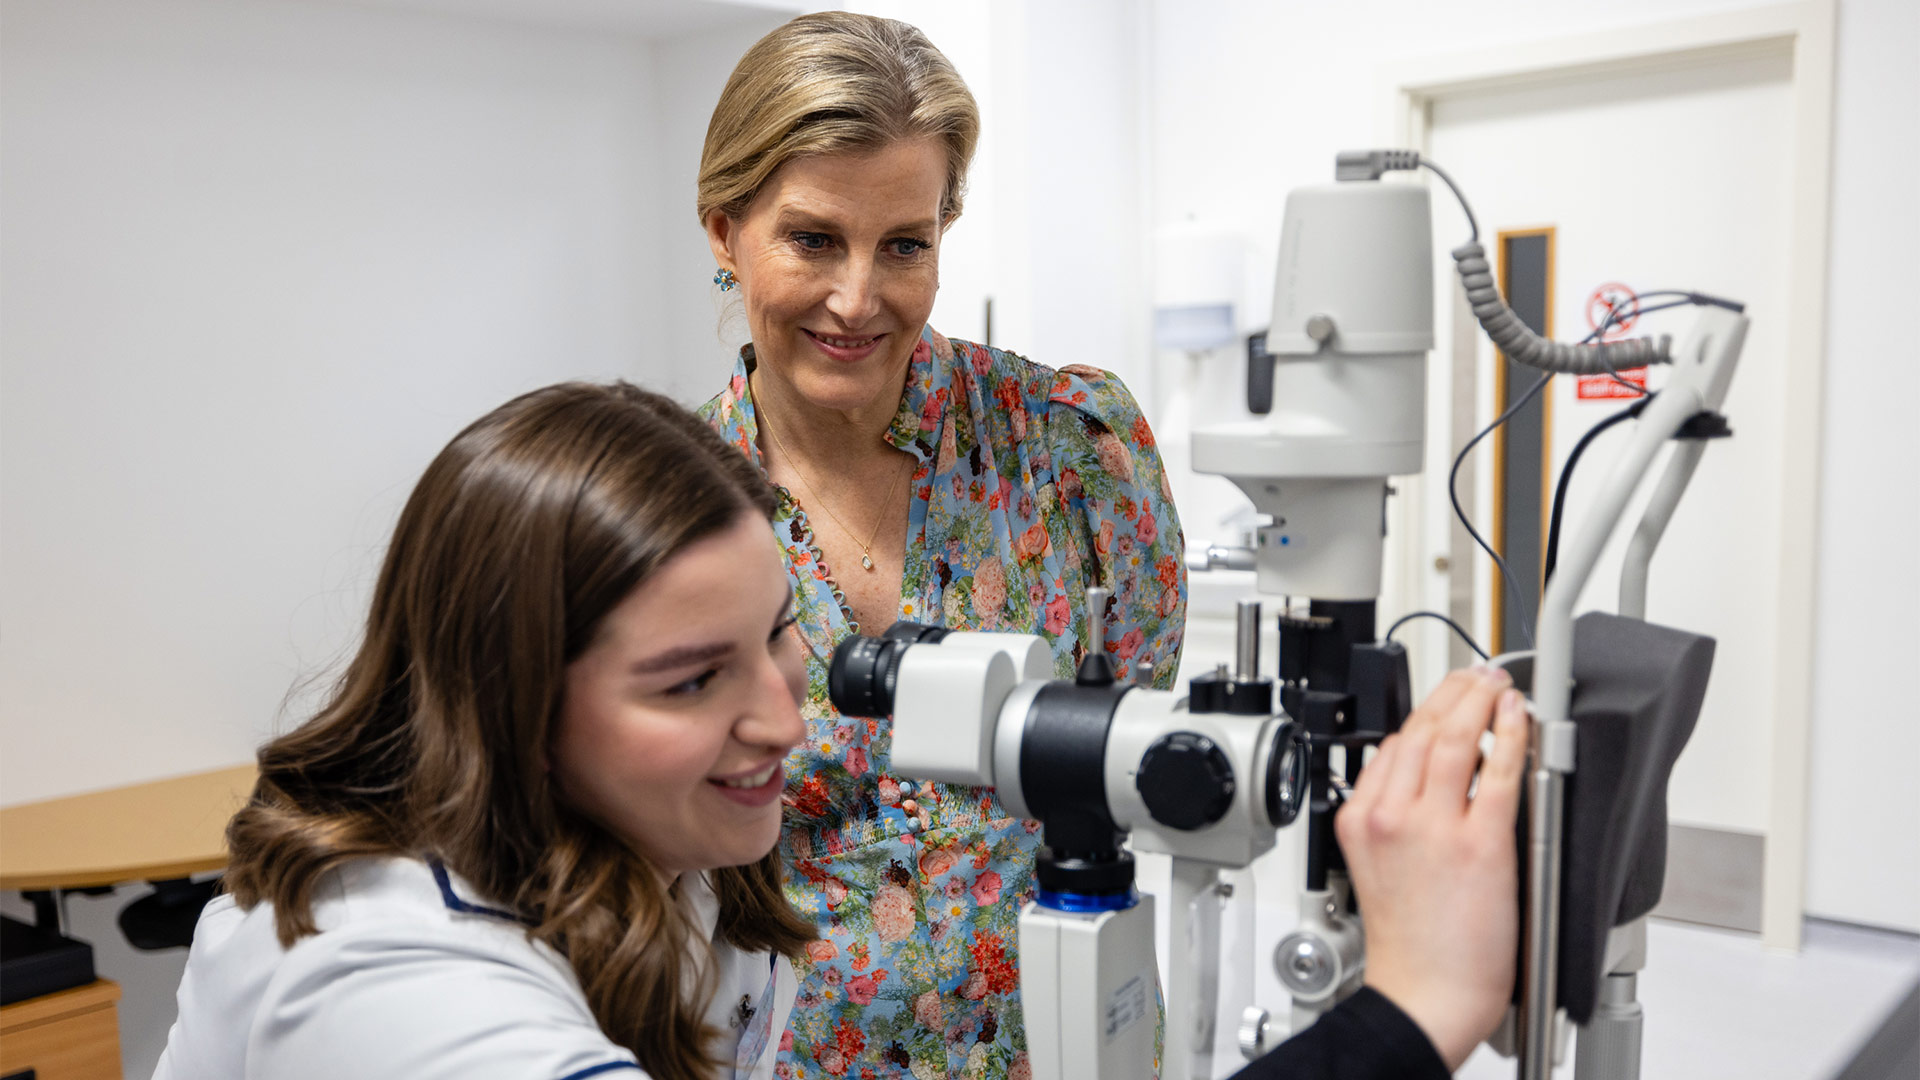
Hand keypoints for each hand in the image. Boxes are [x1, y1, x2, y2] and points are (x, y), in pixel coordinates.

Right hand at [1334, 667, 1529, 1069]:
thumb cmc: (1409, 946)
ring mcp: (1433, 827)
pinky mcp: (1479, 843)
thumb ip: (1393, 820)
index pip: (1391, 745)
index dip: (1425, 713)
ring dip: (1480, 700)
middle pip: (1420, 730)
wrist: (1425, 995)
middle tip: (1478, 676)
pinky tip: (1517, 717)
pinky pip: (1497, 771)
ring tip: (1499, 685)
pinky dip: (1509, 734)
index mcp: (1360, 819)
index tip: (1446, 700)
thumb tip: (1429, 783)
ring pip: (1454, 738)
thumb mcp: (1375, 867)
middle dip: (1453, 692)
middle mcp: (1390, 815)